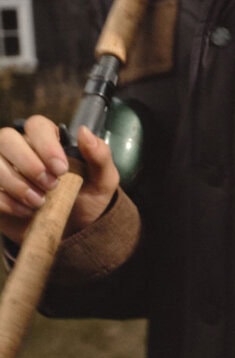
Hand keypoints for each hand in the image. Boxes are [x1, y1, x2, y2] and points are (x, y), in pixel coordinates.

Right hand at [0, 115, 119, 245]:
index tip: (61, 169)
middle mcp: (20, 149)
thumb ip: (99, 155)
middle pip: (6, 138)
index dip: (46, 144)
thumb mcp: (102, 180)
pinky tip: (27, 212)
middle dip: (28, 163)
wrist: (74, 232)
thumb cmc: (86, 199)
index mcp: (47, 141)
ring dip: (16, 183)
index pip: (37, 125)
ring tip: (40, 202)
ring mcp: (4, 170)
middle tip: (50, 186)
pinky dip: (6, 201)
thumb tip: (84, 132)